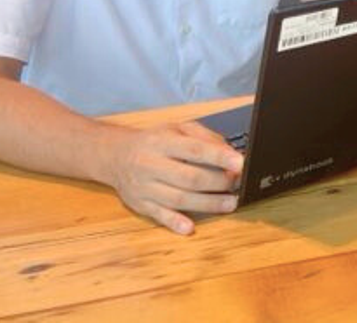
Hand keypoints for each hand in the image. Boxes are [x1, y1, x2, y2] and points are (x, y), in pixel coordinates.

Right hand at [98, 121, 245, 234]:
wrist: (116, 156)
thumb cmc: (155, 141)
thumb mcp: (178, 128)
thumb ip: (205, 138)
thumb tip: (230, 153)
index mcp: (162, 142)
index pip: (194, 150)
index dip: (219, 157)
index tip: (240, 163)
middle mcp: (150, 164)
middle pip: (189, 177)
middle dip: (218, 182)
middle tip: (238, 184)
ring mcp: (144, 187)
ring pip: (178, 199)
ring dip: (208, 204)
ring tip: (231, 203)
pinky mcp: (140, 205)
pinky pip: (159, 216)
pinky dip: (175, 222)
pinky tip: (189, 227)